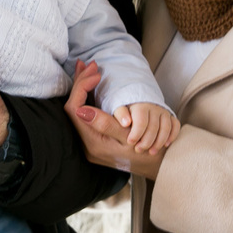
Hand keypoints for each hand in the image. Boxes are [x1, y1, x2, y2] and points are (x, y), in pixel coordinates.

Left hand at [65, 61, 165, 180]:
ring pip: (79, 108)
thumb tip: (81, 109)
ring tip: (88, 69)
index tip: (97, 74)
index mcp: (92, 142)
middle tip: (91, 64)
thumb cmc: (146, 153)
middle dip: (81, 82)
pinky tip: (93, 84)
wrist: (158, 168)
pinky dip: (89, 96)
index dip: (82, 87)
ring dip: (84, 87)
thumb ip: (105, 124)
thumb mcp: (128, 138)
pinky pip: (87, 113)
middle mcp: (88, 142)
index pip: (75, 109)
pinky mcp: (97, 138)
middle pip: (74, 106)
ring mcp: (92, 140)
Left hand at [114, 102, 179, 154]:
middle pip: (153, 127)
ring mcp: (164, 112)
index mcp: (140, 107)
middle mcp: (154, 108)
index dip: (136, 134)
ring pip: (166, 128)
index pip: (141, 122)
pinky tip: (166, 145)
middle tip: (139, 150)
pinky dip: (173, 136)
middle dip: (146, 142)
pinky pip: (176, 125)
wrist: (139, 104)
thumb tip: (126, 123)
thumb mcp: (119, 110)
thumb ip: (121, 115)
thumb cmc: (128, 111)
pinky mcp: (170, 116)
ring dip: (159, 142)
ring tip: (151, 152)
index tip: (130, 142)